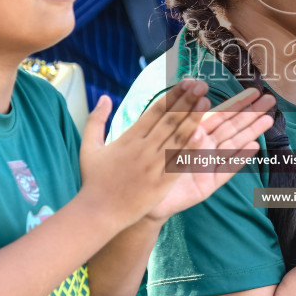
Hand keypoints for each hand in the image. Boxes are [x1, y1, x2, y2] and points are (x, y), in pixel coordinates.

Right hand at [79, 80, 210, 228]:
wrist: (97, 213)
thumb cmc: (93, 181)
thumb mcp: (89, 146)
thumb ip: (96, 120)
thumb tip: (105, 97)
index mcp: (129, 138)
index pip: (155, 111)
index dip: (172, 95)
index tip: (186, 82)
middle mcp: (142, 149)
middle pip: (169, 120)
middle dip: (187, 101)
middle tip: (202, 85)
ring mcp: (152, 166)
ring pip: (176, 138)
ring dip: (192, 119)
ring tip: (206, 102)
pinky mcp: (159, 184)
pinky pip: (177, 163)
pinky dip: (189, 150)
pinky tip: (202, 136)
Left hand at [147, 87, 275, 221]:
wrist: (148, 198)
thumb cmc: (154, 167)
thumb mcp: (168, 145)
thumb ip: (185, 134)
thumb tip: (199, 123)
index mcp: (194, 133)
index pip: (220, 114)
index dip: (238, 102)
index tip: (254, 91)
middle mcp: (205, 147)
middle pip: (232, 126)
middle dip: (251, 113)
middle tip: (270, 100)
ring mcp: (209, 164)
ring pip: (234, 144)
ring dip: (251, 132)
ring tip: (268, 120)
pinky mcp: (210, 183)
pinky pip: (226, 168)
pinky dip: (239, 158)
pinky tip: (253, 147)